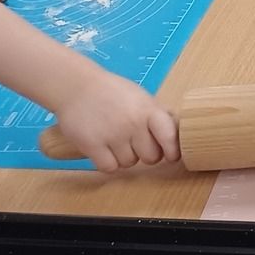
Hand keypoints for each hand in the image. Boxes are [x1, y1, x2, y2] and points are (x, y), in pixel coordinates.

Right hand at [53, 71, 179, 172]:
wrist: (76, 86)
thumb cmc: (112, 92)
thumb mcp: (141, 97)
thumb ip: (157, 115)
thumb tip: (178, 133)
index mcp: (149, 110)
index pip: (170, 137)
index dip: (172, 150)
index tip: (171, 155)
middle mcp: (133, 123)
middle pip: (151, 157)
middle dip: (146, 154)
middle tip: (136, 144)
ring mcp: (112, 135)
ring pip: (129, 163)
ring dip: (124, 157)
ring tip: (115, 141)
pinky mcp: (92, 144)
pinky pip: (109, 168)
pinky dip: (107, 163)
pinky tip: (104, 150)